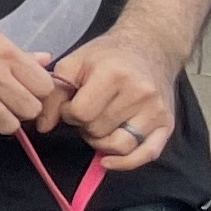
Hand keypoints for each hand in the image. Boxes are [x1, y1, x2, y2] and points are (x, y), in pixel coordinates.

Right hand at [0, 2, 65, 138]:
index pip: (44, 87)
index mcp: (5, 53)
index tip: (27, 89)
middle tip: (9, 101)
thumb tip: (43, 60)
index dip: (37, 90)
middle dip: (21, 108)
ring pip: (8, 126)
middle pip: (30, 109)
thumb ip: (16, 51)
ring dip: (1, 120)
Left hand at [49, 25, 184, 165]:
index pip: (80, 113)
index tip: (71, 103)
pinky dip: (125, 163)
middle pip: (98, 130)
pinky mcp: (167, 124)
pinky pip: (147, 154)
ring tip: (98, 124)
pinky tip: (107, 162)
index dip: (68, 113)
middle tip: (88, 109)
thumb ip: (53, 94)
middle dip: (84, 125)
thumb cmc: (107, 56)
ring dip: (100, 141)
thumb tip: (42, 126)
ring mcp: (156, 111)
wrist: (150, 47)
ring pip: (118, 145)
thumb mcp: (74, 64)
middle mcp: (140, 94)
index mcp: (114, 75)